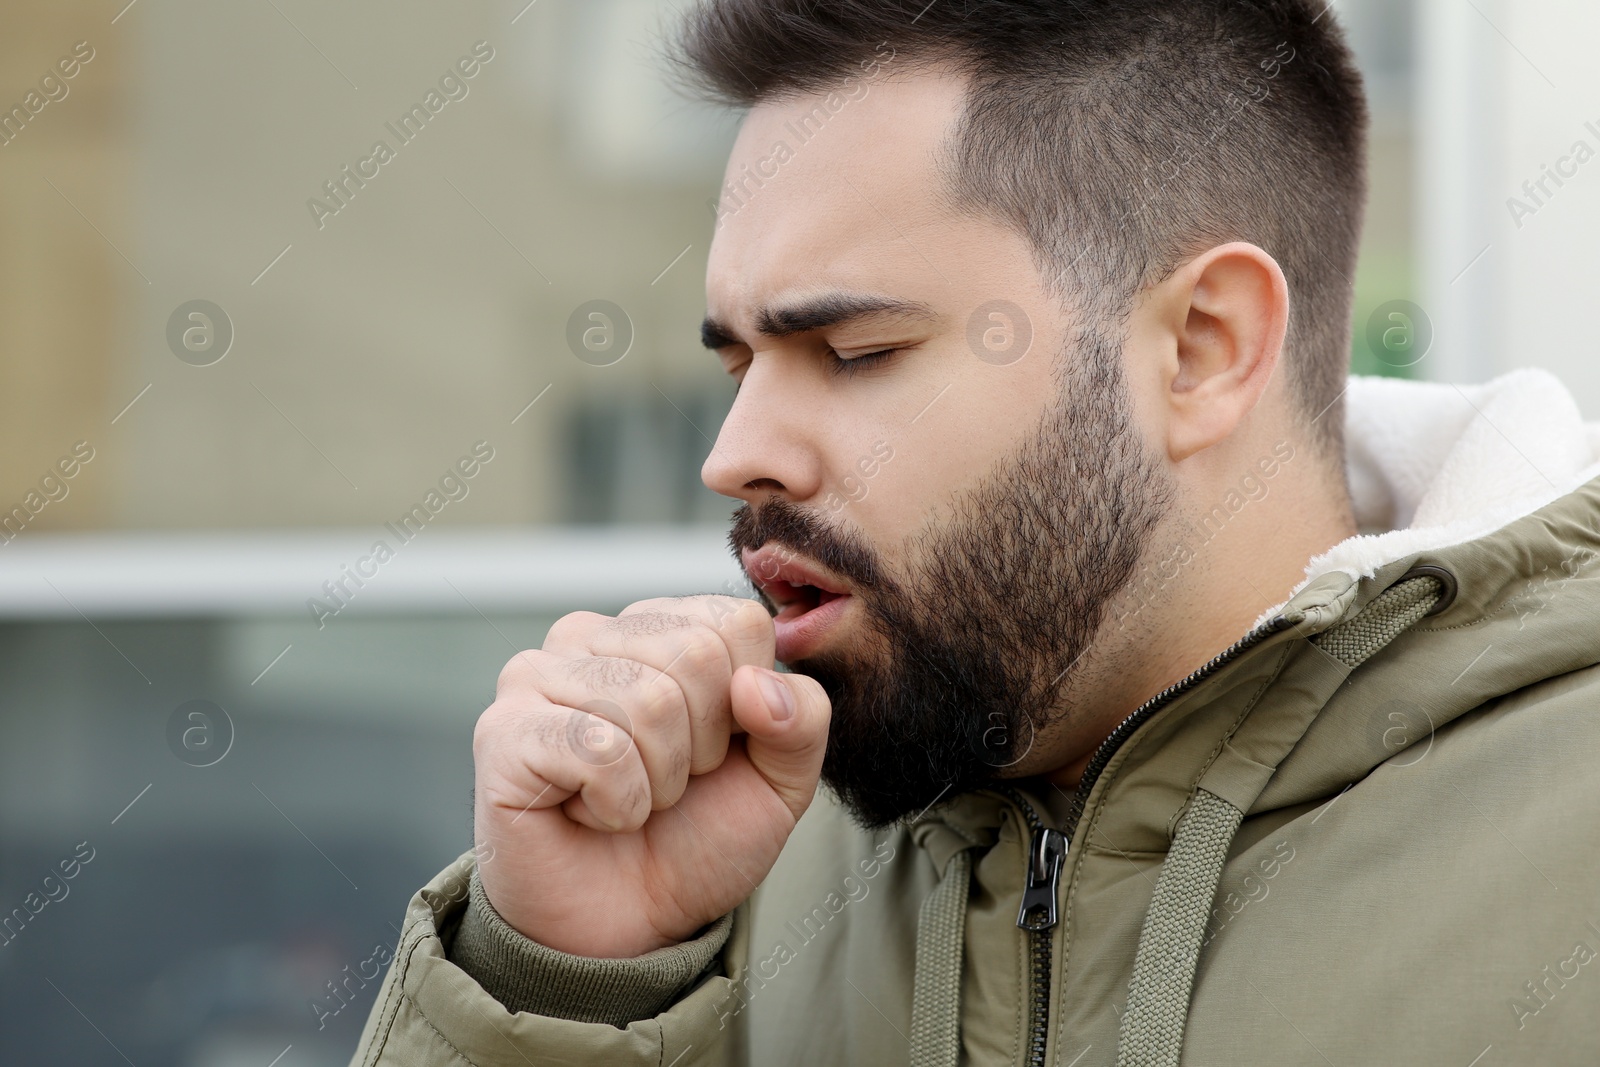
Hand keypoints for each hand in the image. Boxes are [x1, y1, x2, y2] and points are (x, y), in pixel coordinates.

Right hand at [472, 595, 830, 957]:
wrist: (630, 928)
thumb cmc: (695, 840)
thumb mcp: (780, 781)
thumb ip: (802, 718)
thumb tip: (754, 684)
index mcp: (656, 627)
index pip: (737, 622)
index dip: (747, 707)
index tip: (713, 752)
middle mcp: (590, 635)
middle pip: (697, 654)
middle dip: (702, 746)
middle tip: (667, 784)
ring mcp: (536, 676)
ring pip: (649, 701)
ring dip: (659, 781)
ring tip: (628, 799)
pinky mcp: (502, 731)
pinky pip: (599, 749)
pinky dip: (618, 804)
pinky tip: (590, 814)